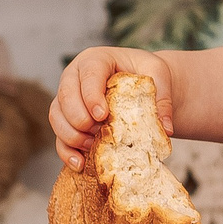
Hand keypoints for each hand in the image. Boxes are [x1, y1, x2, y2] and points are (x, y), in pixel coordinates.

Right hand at [51, 47, 170, 169]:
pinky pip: (58, 135)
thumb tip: (165, 129)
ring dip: (71, 135)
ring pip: (57, 116)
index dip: (91, 96)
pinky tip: (79, 164)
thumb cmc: (146, 74)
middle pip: (65, 96)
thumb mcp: (159, 76)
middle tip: (98, 132)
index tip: (102, 116)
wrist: (140, 84)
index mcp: (95, 59)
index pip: (88, 75)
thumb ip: (162, 99)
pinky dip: (66, 151)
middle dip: (79, 118)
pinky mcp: (66, 119)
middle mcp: (75, 77)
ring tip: (92, 146)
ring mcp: (67, 98)